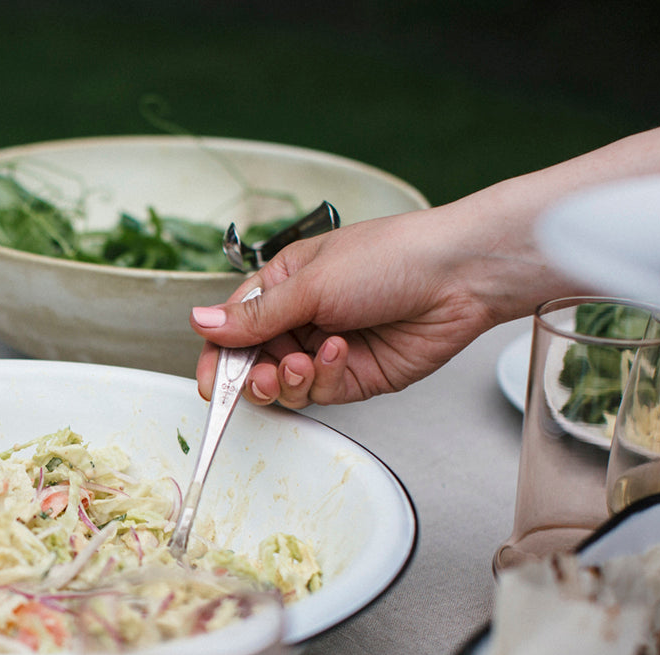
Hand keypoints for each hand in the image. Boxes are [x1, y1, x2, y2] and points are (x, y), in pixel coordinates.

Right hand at [188, 208, 504, 408]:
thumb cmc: (391, 256)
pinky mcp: (355, 376)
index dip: (219, 357)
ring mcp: (328, 350)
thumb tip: (201, 322)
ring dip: (289, 379)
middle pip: (255, 363)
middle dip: (253, 376)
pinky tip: (339, 354)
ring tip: (302, 362)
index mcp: (284, 284)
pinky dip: (323, 378)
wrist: (459, 275)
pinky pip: (321, 392)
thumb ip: (254, 315)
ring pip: (286, 385)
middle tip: (257, 378)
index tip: (211, 383)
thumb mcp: (310, 283)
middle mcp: (303, 318)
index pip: (234, 328)